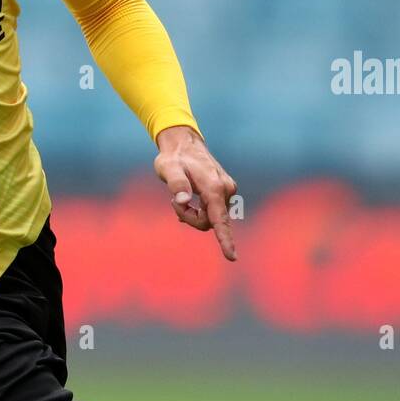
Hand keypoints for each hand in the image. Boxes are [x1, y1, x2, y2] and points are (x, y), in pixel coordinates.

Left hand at [153, 126, 237, 260]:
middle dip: (190, 218)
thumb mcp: (168, 169)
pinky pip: (213, 213)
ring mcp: (228, 191)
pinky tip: (188, 202)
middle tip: (173, 202)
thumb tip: (182, 200)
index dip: (225, 239)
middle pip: (210, 222)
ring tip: (179, 198)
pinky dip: (199, 211)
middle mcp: (226, 190)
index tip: (231, 256)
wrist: (185, 144)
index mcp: (214, 187)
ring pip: (211, 219)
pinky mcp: (225, 192)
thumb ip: (175, 184)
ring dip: (194, 214)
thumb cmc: (174, 158)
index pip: (220, 219)